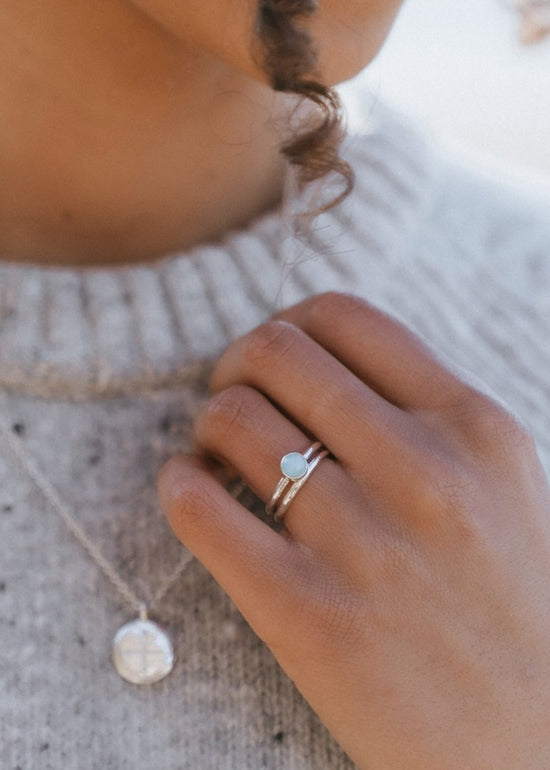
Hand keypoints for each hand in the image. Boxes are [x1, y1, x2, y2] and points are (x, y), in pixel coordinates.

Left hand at [156, 291, 549, 768]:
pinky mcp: (305, 612)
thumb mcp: (502, 484)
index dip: (289, 323)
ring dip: (206, 425)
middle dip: (235, 363)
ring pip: (231, 420)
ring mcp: (360, 540)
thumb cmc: (514, 608)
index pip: (344, 317)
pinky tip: (193, 491)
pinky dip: (179, 484)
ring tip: (216, 454)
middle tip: (232, 395)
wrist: (530, 745)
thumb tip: (321, 368)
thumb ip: (425, 417)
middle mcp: (420, 470)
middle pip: (275, 352)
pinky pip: (199, 507)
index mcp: (473, 426)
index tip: (275, 358)